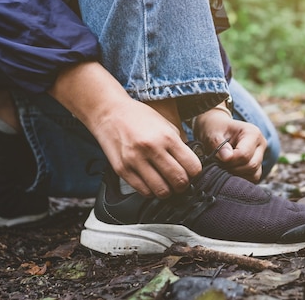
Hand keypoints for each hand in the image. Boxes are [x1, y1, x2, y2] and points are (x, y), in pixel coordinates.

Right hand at [49, 62, 200, 198]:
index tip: (191, 172)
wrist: (110, 113)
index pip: (192, 166)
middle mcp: (152, 148)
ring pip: (162, 191)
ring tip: (166, 183)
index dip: (195, 173)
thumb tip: (190, 165)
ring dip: (168, 191)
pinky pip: (143, 191)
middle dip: (183, 184)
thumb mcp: (165, 124)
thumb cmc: (139, 117)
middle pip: (179, 180)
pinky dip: (151, 191)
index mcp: (167, 136)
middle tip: (180, 181)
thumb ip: (178, 144)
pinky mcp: (122, 170)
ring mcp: (135, 160)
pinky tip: (152, 182)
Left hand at [193, 107, 265, 182]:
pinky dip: (240, 179)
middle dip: (232, 169)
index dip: (229, 161)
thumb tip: (227, 158)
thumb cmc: (216, 130)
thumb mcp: (213, 133)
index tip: (216, 158)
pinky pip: (252, 179)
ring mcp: (261, 156)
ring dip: (237, 175)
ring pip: (254, 175)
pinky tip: (229, 172)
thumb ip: (218, 144)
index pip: (244, 154)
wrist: (218, 129)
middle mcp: (261, 144)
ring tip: (223, 167)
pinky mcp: (258, 166)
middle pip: (251, 165)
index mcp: (253, 133)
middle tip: (218, 164)